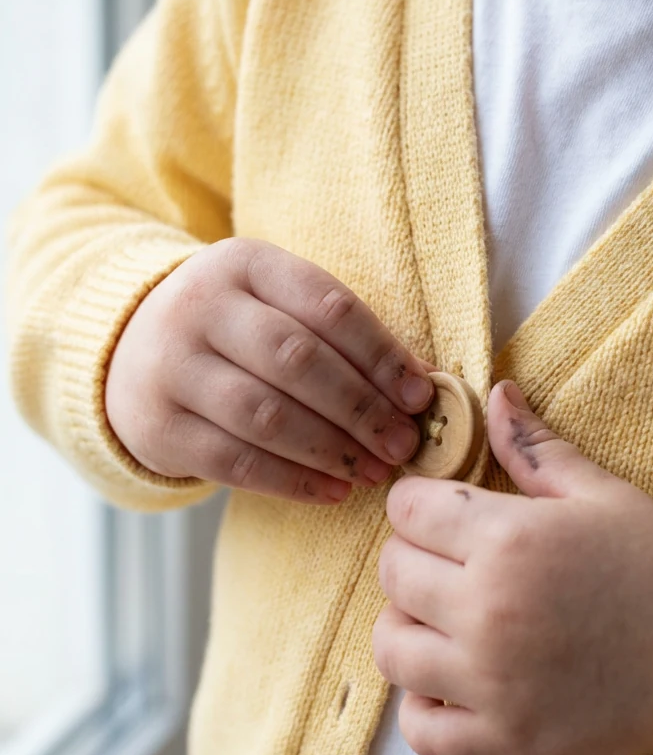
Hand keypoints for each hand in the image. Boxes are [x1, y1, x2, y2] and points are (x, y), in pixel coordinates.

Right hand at [105, 237, 433, 502]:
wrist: (130, 353)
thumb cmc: (235, 332)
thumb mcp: (277, 306)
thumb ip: (341, 335)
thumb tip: (420, 383)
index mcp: (243, 263)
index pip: (327, 306)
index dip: (381, 355)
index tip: (418, 396)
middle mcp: (198, 306)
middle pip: (297, 361)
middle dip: (361, 408)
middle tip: (402, 444)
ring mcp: (171, 367)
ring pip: (266, 415)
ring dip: (332, 450)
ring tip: (375, 471)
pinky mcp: (158, 426)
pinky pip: (236, 461)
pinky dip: (293, 481)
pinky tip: (332, 491)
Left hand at [373, 380, 652, 754]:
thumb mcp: (600, 493)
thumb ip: (536, 446)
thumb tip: (496, 394)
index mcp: (506, 539)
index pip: (406, 509)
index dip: (420, 504)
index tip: (444, 515)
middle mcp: (486, 609)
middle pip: (391, 573)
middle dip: (412, 558)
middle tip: (449, 564)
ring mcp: (492, 680)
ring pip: (391, 649)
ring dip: (407, 628)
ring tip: (443, 621)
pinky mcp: (505, 736)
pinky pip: (421, 731)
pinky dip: (422, 708)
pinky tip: (448, 684)